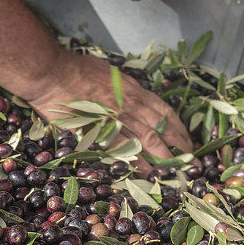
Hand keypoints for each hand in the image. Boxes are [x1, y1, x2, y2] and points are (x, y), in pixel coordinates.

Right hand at [27, 51, 192, 171]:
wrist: (53, 73)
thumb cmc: (76, 69)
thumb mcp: (110, 73)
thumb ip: (123, 86)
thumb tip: (133, 95)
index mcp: (134, 90)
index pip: (165, 112)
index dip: (179, 128)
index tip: (187, 140)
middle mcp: (131, 105)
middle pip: (163, 129)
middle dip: (179, 147)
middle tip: (189, 162)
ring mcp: (117, 119)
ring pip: (149, 142)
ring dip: (164, 159)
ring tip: (175, 173)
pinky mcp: (101, 132)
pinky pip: (125, 150)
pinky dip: (138, 164)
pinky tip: (147, 175)